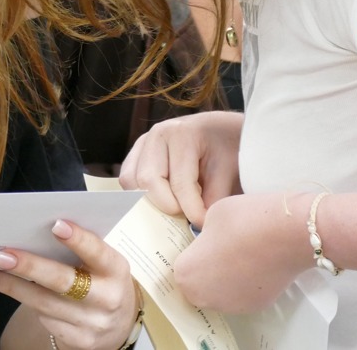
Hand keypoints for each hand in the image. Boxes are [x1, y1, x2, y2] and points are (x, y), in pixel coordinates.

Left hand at [0, 220, 136, 349]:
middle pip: (64, 282)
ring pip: (45, 303)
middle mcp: (107, 298)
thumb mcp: (102, 263)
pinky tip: (5, 288)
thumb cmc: (103, 281)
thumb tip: (36, 231)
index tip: (55, 225)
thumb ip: (79, 249)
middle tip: (1, 255)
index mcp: (116, 270)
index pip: (97, 252)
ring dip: (12, 286)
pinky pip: (44, 319)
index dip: (78, 239)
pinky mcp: (78, 341)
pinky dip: (22, 300)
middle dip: (30, 266)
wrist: (119, 325)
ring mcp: (92, 323)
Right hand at [119, 111, 242, 225]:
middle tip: (188, 216)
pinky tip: (165, 198)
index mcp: (182, 134)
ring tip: (177, 205)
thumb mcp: (228, 172)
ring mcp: (142, 143)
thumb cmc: (227, 149)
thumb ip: (212, 200)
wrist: (221, 131)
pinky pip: (128, 180)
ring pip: (132, 182)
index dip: (191, 210)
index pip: (179, 182)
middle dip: (168, 207)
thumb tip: (196, 226)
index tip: (203, 224)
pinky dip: (142, 195)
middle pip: (148, 182)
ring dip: (152, 201)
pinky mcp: (135, 153)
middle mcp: (156, 135)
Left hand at [173, 192, 313, 313]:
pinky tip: (255, 263)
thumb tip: (208, 241)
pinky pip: (242, 294)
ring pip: (220, 291)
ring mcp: (231, 305)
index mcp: (186, 274)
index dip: (192, 253)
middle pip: (198, 284)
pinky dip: (245, 283)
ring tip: (240, 253)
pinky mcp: (255, 306)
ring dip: (225, 277)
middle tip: (220, 248)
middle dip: (206, 269)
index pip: (180, 267)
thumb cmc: (244, 220)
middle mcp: (204, 296)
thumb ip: (202, 235)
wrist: (288, 233)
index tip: (201, 243)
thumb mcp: (210, 216)